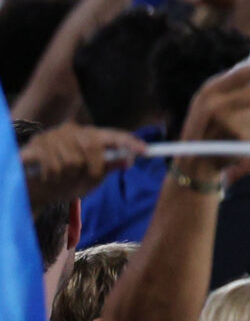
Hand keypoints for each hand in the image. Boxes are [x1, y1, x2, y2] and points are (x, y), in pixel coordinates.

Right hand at [19, 124, 144, 206]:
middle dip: (92, 169)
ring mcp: (52, 136)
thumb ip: (107, 168)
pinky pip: (52, 164)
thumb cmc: (67, 182)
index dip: (129, 142)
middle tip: (83, 179)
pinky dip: (52, 177)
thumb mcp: (91, 178)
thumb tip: (128, 160)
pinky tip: (47, 177)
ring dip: (67, 177)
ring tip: (61, 178)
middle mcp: (72, 131)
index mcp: (90, 137)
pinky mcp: (35, 145)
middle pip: (92, 148)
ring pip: (71, 160)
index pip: (113, 136)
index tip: (145, 151)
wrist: (34, 190)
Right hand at [179, 60, 249, 146]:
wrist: (194, 158)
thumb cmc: (206, 122)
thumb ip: (231, 83)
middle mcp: (217, 106)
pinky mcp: (240, 139)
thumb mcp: (209, 99)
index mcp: (209, 92)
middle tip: (244, 105)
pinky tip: (234, 139)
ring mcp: (228, 123)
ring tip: (231, 127)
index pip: (237, 76)